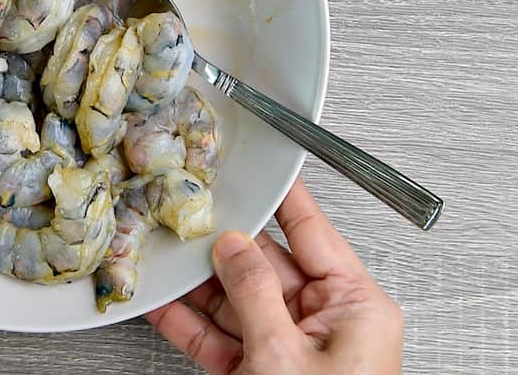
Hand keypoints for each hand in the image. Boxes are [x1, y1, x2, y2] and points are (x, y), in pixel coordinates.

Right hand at [146, 178, 402, 374]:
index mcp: (355, 305)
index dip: (282, 196)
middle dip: (221, 245)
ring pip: (237, 302)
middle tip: (185, 215)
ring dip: (197, 284)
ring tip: (162, 256)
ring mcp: (292, 351)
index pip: (312, 232)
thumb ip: (252, 291)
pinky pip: (223, 338)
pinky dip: (191, 324)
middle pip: (266, 265)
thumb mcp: (283, 353)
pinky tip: (163, 303)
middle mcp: (327, 323)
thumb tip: (231, 244)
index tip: (260, 163)